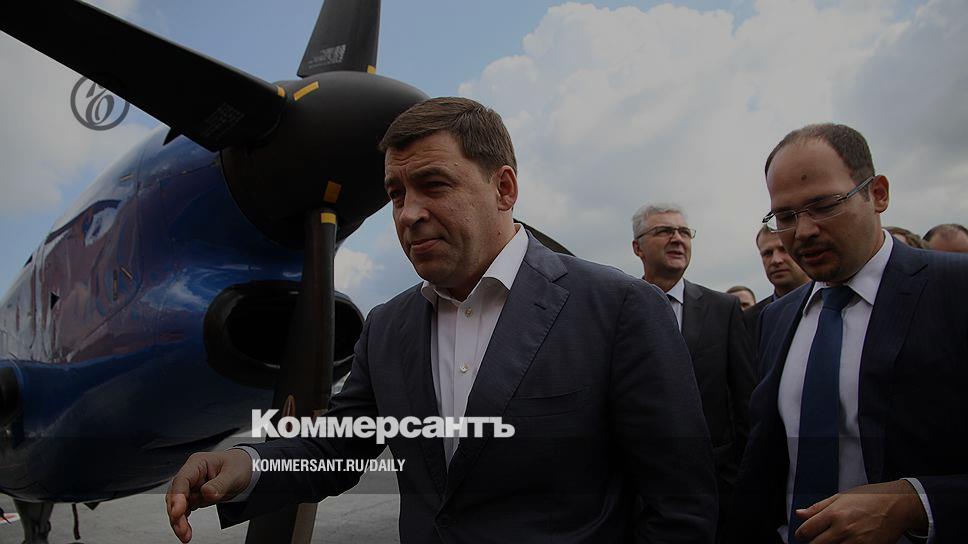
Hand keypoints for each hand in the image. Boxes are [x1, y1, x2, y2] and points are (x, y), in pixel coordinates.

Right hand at [165, 449, 252, 542]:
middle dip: (176, 514)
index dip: (177, 497)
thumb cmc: (238, 466)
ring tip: (185, 535)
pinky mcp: (193, 498)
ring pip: (177, 506)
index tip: (177, 512)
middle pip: (175, 495)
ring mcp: (191, 487)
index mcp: (198, 464)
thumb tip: (207, 493)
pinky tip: (186, 531)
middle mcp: (191, 475)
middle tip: (182, 529)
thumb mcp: (233, 474)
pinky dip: (184, 522)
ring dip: (178, 521)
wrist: (244, 470)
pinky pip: (184, 511)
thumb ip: (220, 484)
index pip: (182, 480)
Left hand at [794, 480, 927, 543]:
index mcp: (834, 513)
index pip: (806, 531)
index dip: (800, 535)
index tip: (802, 536)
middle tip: (815, 540)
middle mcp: (843, 529)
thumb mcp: (840, 497)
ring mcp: (856, 542)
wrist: (898, 505)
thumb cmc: (870, 498)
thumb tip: (799, 514)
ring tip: (831, 540)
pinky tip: (845, 543)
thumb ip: (817, 507)